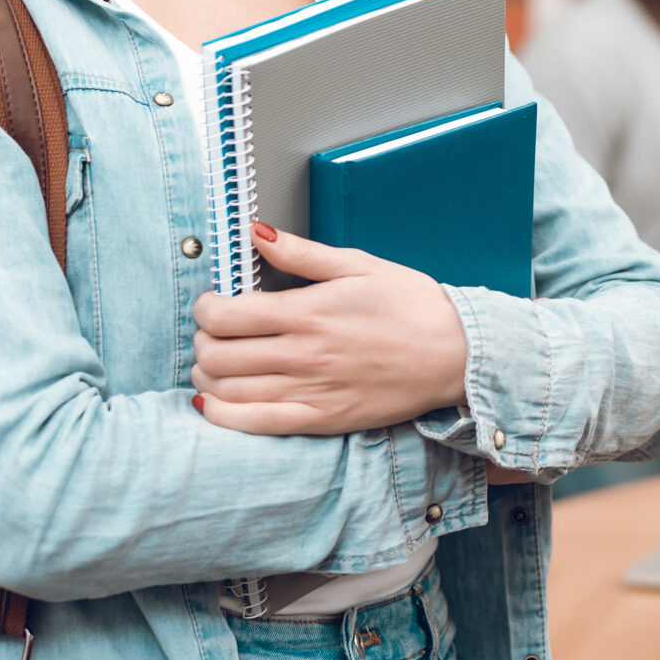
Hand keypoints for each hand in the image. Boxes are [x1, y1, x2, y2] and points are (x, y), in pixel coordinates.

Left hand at [190, 222, 469, 435]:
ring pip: (227, 392)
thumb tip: (255, 233)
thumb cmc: (412, 305)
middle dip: (202, 339)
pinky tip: (213, 404)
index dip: (203, 307)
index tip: (212, 302)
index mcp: (308, 312)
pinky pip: (255, 426)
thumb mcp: (357, 264)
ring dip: (207, 376)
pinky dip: (222, 417)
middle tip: (214, 331)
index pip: (224, 315)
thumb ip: (300, 253)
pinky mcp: (321, 421)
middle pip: (217, 355)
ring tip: (216, 361)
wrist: (457, 353)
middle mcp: (303, 356)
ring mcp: (310, 392)